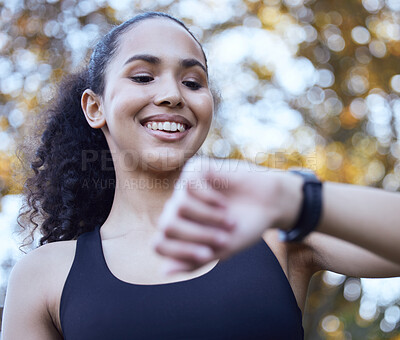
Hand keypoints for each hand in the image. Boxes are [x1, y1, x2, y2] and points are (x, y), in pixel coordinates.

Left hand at [154, 157, 302, 272]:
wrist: (269, 203)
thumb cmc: (244, 227)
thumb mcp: (221, 249)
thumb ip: (193, 261)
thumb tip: (164, 271)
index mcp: (179, 230)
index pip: (159, 243)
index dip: (179, 252)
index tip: (208, 255)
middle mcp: (177, 208)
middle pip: (167, 225)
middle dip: (197, 235)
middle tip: (224, 239)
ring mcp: (184, 188)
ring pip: (179, 205)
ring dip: (208, 218)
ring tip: (229, 221)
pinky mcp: (196, 169)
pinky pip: (190, 185)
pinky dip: (209, 199)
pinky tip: (224, 203)